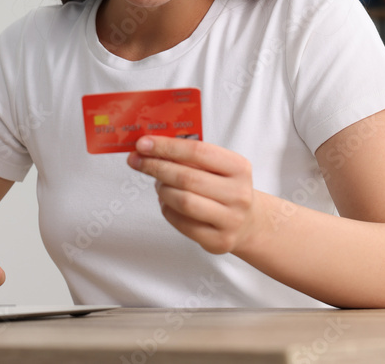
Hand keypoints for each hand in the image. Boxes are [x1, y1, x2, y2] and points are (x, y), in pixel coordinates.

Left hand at [126, 136, 256, 254]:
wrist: (248, 223)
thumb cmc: (224, 188)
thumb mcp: (217, 167)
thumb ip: (189, 156)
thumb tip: (148, 148)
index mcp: (239, 168)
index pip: (198, 151)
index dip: (167, 147)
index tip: (142, 144)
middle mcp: (238, 194)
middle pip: (186, 178)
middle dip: (155, 167)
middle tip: (136, 161)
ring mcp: (230, 220)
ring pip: (183, 201)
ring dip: (162, 190)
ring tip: (159, 184)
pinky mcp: (218, 241)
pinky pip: (181, 223)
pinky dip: (167, 209)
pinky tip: (167, 202)